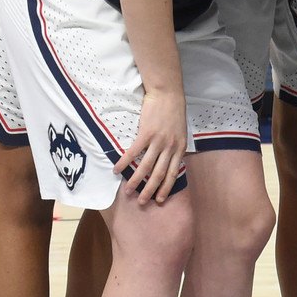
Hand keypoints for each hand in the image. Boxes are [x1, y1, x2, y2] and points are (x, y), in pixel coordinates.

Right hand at [116, 88, 187, 202]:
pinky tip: (116, 170)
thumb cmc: (173, 112)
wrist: (168, 94)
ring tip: (128, 191)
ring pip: (146, 166)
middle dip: (150, 190)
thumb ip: (175, 147)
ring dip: (135, 181)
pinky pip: (133, 152)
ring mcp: (158, 141)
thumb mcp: (180, 132)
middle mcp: (170, 147)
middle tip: (142, 202)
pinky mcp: (146, 134)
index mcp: (180, 148)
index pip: (173, 173)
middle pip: (159, 174)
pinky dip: (124, 162)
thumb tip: (168, 160)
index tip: (160, 200)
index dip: (166, 187)